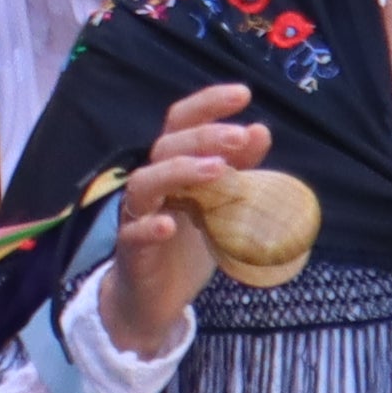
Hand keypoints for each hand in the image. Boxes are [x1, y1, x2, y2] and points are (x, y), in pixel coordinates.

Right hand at [97, 83, 275, 360]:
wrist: (154, 299)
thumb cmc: (188, 244)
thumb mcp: (221, 203)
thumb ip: (238, 168)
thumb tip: (260, 129)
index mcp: (173, 166)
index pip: (182, 123)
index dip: (207, 105)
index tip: (243, 93)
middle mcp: (152, 184)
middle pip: (165, 146)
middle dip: (203, 136)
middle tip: (239, 136)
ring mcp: (137, 214)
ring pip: (146, 181)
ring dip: (180, 171)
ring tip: (217, 170)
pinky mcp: (131, 249)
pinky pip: (134, 232)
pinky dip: (150, 226)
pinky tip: (171, 225)